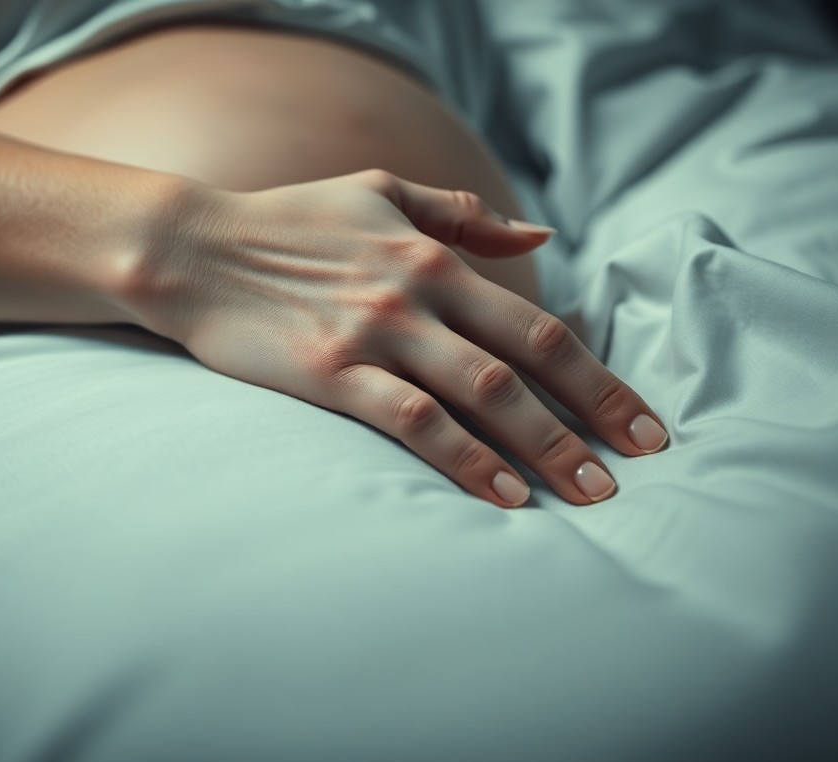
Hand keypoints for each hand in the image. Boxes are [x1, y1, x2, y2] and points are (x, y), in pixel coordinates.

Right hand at [125, 170, 667, 506]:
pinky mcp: (329, 373)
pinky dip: (463, 457)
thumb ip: (461, 214)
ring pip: (479, 395)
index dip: (598, 376)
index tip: (642, 421)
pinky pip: (411, 422)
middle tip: (635, 470)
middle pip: (524, 364)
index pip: (537, 325)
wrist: (195, 249)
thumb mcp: (380, 191)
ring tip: (585, 494)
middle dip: (588, 419)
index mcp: (433, 254)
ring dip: (539, 447)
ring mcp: (373, 335)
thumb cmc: (289, 221)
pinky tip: (501, 493)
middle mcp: (415, 294)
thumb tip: (540, 239)